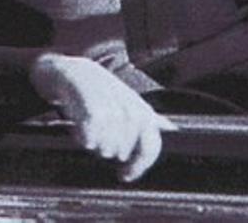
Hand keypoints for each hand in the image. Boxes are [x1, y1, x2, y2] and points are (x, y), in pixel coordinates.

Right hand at [30, 54, 175, 181]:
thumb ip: (150, 119)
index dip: (141, 165)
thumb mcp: (132, 103)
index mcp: (143, 111)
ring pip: (107, 147)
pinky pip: (90, 138)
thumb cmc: (104, 92)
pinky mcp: (90, 106)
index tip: (125, 176)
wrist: (76, 72)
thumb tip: (171, 130)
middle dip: (112, 152)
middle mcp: (130, 109)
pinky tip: (81, 131)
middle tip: (101, 143)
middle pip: (124, 150)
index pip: (151, 144)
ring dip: (97, 146)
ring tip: (91, 133)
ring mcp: (112, 108)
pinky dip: (84, 138)